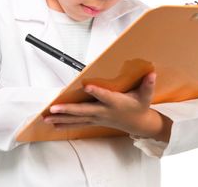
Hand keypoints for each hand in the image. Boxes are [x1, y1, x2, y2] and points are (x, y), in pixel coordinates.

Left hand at [43, 72, 171, 140]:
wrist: (138, 124)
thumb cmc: (139, 106)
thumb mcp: (146, 95)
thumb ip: (148, 84)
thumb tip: (151, 73)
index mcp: (115, 102)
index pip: (105, 96)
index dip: (96, 91)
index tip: (86, 85)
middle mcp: (103, 111)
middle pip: (83, 111)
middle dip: (68, 110)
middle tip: (54, 108)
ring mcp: (97, 118)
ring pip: (77, 119)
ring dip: (61, 119)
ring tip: (46, 118)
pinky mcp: (93, 121)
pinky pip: (76, 123)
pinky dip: (64, 123)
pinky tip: (52, 124)